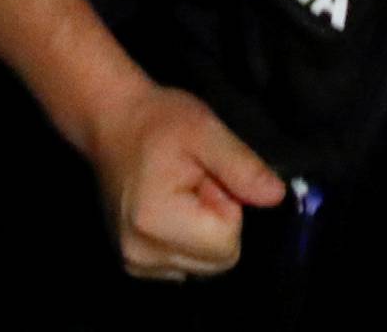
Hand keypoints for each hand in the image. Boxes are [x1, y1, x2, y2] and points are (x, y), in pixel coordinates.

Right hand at [84, 80, 283, 279]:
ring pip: (202, 267)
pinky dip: (183, 240)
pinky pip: (183, 265)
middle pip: (217, 262)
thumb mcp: (205, 129)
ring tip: (179, 192)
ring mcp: (134, 262)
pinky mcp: (133, 263)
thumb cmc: (157, 120)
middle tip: (195, 182)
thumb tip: (275, 197)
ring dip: (200, 232)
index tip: (205, 176)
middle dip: (215, 221)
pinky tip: (168, 207)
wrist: (111, 119)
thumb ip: (242, 166)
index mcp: (156, 221)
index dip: (226, 206)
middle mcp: (141, 253)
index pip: (227, 243)